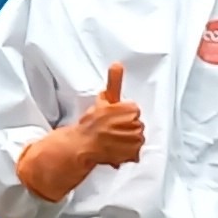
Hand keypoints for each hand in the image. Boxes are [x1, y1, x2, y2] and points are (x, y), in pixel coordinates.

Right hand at [13, 62, 144, 203]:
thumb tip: (117, 64)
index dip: (122, 117)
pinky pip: (135, 153)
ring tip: (111, 142)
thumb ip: (114, 81)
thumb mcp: (104, 100)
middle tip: (110, 133)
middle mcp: (135, 123)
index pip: (134, 112)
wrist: (81, 145)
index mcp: (130, 109)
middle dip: (125, 129)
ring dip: (126, 141)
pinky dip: (126, 154)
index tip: (112, 121)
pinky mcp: (132, 153)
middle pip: (137, 126)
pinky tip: (114, 151)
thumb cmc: (91, 124)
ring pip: (137, 139)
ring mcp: (134, 139)